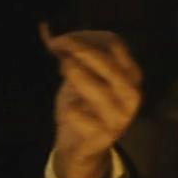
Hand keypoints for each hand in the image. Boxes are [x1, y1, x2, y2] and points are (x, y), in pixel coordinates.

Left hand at [41, 23, 143, 177]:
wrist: (81, 147)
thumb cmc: (82, 104)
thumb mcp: (80, 76)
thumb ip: (71, 55)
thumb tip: (45, 30)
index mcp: (130, 74)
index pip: (114, 44)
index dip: (85, 36)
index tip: (59, 39)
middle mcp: (132, 93)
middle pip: (107, 62)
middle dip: (79, 49)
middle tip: (55, 45)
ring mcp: (120, 115)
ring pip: (97, 88)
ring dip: (76, 74)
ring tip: (63, 69)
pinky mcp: (104, 135)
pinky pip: (81, 115)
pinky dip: (71, 110)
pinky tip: (68, 110)